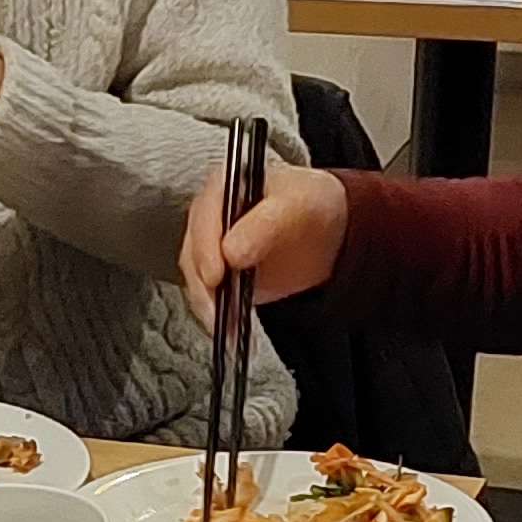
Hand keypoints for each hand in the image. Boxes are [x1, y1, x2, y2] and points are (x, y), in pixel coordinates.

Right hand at [187, 150, 347, 313]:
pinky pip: (212, 299)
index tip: (214, 274)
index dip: (205, 247)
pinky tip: (232, 333)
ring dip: (209, 307)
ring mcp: (212, 249)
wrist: (328, 230)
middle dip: (202, 286)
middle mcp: (211, 218)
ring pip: (197, 280)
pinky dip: (220, 318)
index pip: (203, 216)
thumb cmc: (311, 204)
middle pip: (193, 253)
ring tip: (227, 327)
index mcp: (224, 188)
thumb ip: (265, 224)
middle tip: (217, 309)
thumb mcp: (297, 204)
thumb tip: (231, 251)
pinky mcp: (221, 278)